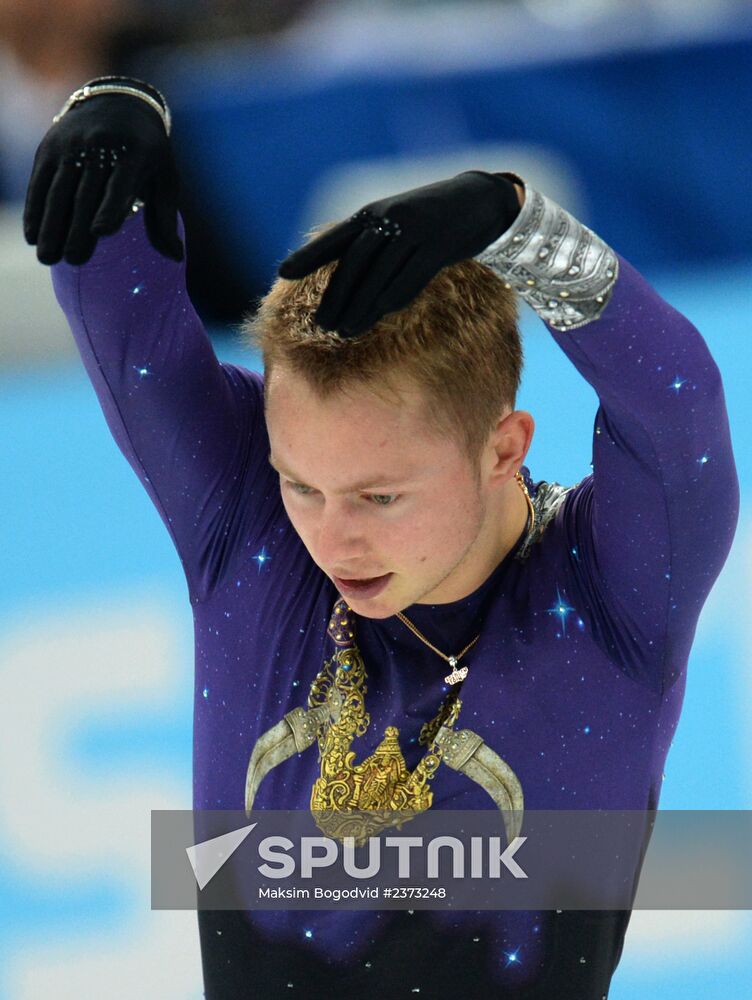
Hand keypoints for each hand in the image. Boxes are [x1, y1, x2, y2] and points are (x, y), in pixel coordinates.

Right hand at [23, 84, 182, 265]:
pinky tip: (32, 236)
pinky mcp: (50, 147)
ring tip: (47, 258)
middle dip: (77, 229)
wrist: (119, 104)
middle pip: (86, 193)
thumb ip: (166, 218)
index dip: (110, 207)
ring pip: (59, 190)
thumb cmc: (148, 154)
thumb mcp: (165, 179)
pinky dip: (35, 209)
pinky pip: (40, 182)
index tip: (100, 232)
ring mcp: (72, 144)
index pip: (121, 183)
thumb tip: (176, 258)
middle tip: (73, 261)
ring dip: (51, 225)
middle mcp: (101, 145)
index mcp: (136, 152)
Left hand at [278, 171, 521, 337]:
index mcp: (373, 212)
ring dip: (359, 307)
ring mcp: (414, 231)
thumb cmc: (433, 217)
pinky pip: (410, 278)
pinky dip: (392, 298)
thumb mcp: (398, 221)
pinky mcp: (437, 246)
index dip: (309, 256)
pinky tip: (379, 316)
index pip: (335, 238)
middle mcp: (389, 219)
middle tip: (320, 325)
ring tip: (343, 332)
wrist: (481, 200)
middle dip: (335, 297)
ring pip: (378, 276)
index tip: (283, 274)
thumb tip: (348, 280)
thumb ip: (373, 242)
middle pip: (353, 264)